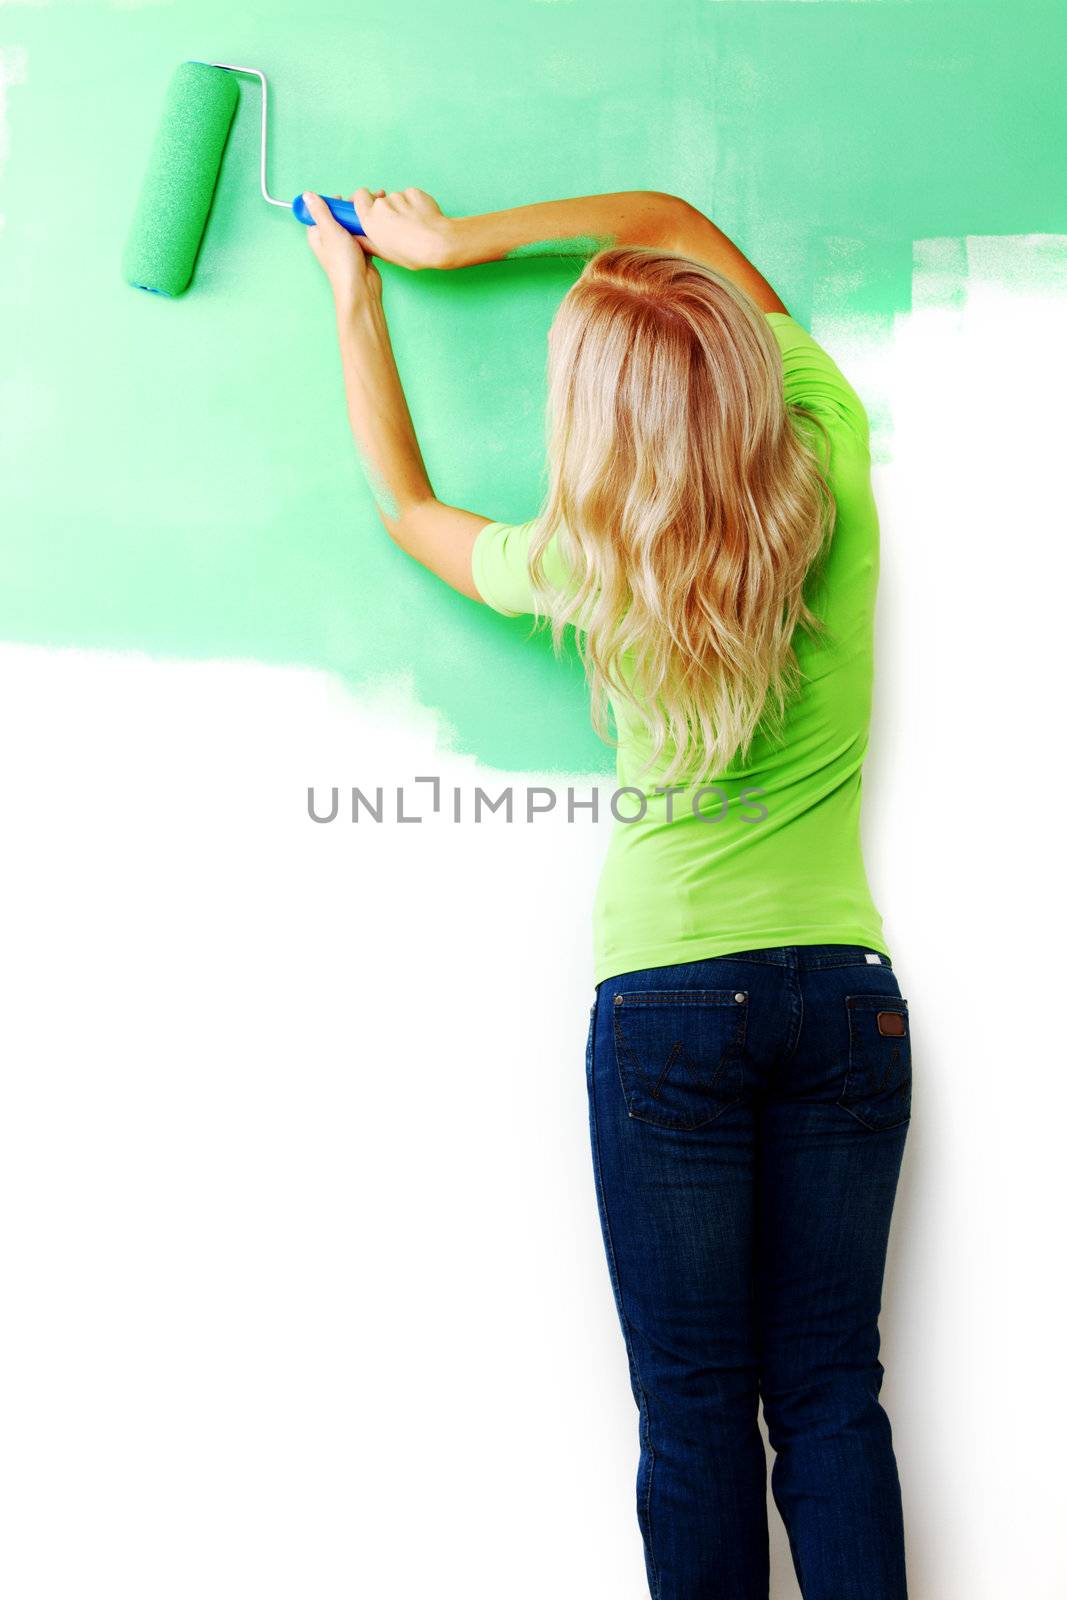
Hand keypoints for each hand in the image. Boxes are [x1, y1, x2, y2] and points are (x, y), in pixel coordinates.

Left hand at [303, 190, 381, 307]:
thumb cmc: (342, 264)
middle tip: (361, 201)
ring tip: (373, 206)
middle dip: (350, 206)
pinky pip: (363, 232)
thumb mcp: (330, 231)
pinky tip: (376, 220)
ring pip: (352, 222)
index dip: (329, 202)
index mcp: (318, 234)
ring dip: (362, 215)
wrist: (362, 287)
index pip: (319, 211)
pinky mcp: (360, 249)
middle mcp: (330, 238)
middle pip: (338, 214)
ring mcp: (345, 244)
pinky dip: (369, 226)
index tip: (341, 198)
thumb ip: (320, 211)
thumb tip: (307, 196)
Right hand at [348, 186, 456, 270]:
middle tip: (397, 223)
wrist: (439, 243)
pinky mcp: (413, 192)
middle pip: (380, 200)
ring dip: (402, 207)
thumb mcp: (386, 255)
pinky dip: (414, 204)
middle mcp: (381, 205)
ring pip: (396, 198)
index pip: (359, 196)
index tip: (368, 205)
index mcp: (370, 220)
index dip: (363, 200)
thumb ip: (368, 243)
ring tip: (414, 225)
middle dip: (385, 208)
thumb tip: (357, 238)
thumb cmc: (413, 254)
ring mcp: (398, 196)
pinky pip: (410, 196)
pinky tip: (422, 218)